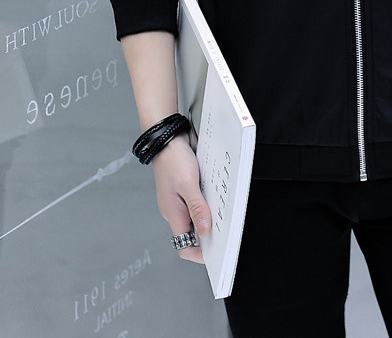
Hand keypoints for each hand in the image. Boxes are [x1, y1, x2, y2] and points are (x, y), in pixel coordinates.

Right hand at [152, 134, 210, 263]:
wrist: (166, 138)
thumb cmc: (173, 159)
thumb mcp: (188, 184)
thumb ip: (196, 208)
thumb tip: (205, 230)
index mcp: (173, 214)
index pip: (184, 246)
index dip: (199, 253)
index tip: (216, 251)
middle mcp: (175, 210)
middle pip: (192, 233)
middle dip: (209, 233)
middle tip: (226, 228)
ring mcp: (179, 200)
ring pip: (196, 216)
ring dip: (209, 215)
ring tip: (223, 210)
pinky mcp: (184, 189)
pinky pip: (197, 202)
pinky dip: (207, 202)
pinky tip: (216, 195)